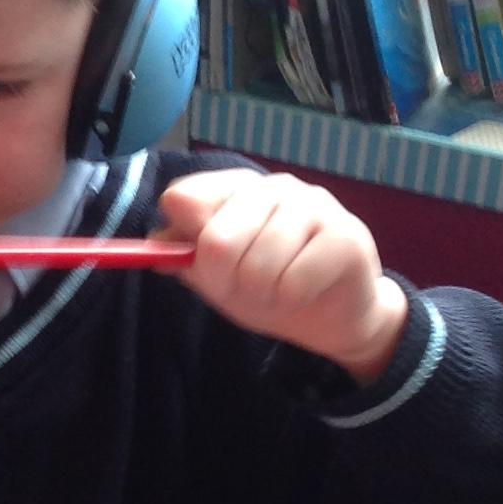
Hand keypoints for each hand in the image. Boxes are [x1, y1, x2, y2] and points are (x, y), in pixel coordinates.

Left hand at [155, 169, 408, 384]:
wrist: (334, 316)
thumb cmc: (271, 288)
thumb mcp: (217, 277)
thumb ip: (185, 256)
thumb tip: (157, 241)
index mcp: (236, 189)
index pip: (185, 199)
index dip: (190, 248)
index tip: (207, 266)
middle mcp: (275, 187)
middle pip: (217, 240)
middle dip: (227, 281)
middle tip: (251, 288)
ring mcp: (314, 205)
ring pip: (258, 265)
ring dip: (263, 295)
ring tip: (280, 291)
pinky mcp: (345, 236)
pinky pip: (294, 282)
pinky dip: (293, 300)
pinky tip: (307, 292)